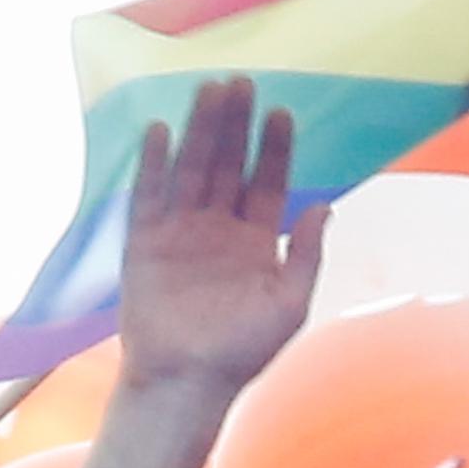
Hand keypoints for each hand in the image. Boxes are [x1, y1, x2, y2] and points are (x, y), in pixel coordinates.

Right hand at [111, 78, 324, 402]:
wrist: (185, 384)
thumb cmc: (241, 352)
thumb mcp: (289, 305)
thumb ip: (306, 255)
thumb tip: (325, 207)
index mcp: (255, 242)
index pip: (268, 183)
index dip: (275, 149)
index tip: (281, 114)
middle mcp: (217, 230)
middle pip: (228, 165)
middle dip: (236, 126)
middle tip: (243, 83)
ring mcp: (180, 233)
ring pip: (192, 170)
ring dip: (200, 131)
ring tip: (210, 91)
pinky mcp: (144, 244)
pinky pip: (149, 195)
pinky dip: (154, 164)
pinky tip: (162, 131)